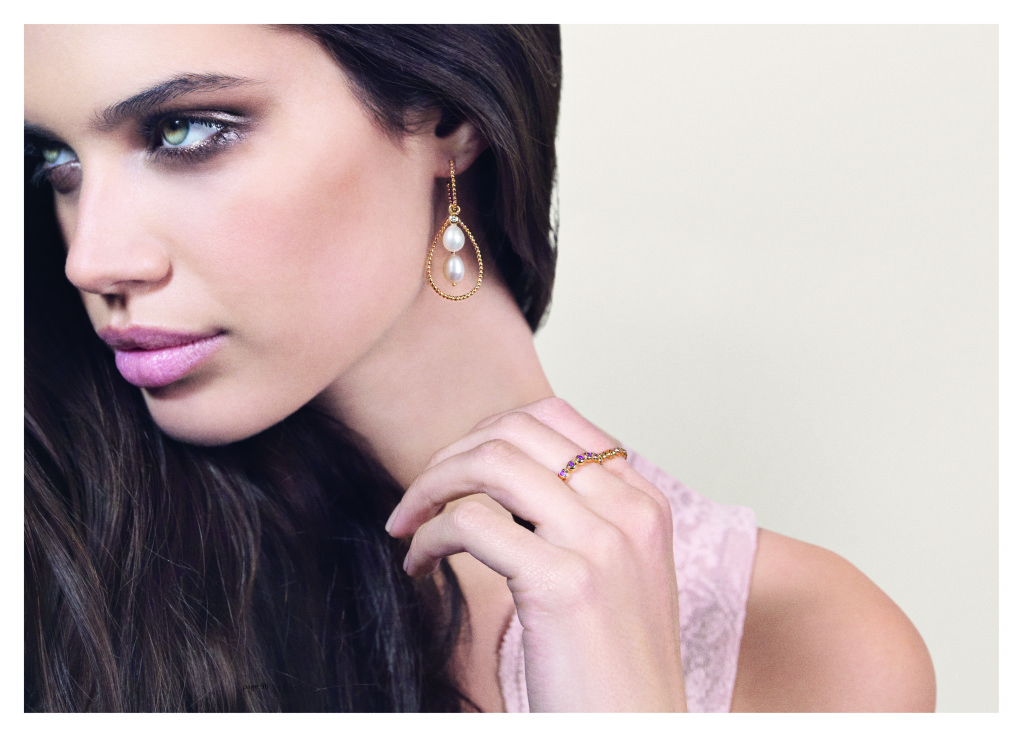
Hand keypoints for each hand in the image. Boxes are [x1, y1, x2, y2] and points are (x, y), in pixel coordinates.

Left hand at [385, 397, 686, 711]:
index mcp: (644, 503)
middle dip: (451, 454)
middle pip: (517, 429)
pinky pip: (470, 524)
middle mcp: (629, 511)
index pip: (557, 419)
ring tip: (408, 521)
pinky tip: (419, 564)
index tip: (457, 469)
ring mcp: (601, 543)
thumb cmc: (615, 670)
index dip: (490, 432)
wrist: (638, 734)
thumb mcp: (620, 576)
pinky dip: (429, 536)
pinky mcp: (565, 583)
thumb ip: (582, 520)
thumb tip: (505, 481)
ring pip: (491, 462)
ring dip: (430, 485)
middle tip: (421, 495)